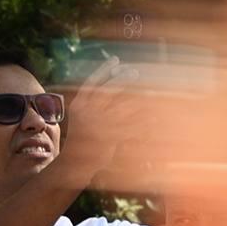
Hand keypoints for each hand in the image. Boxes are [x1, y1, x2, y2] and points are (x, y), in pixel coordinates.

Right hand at [55, 58, 149, 183]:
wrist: (73, 165)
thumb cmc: (79, 140)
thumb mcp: (80, 118)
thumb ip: (90, 104)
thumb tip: (108, 86)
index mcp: (78, 106)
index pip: (92, 82)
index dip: (104, 69)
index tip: (115, 60)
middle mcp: (88, 112)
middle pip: (110, 88)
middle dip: (123, 78)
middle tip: (134, 72)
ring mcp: (100, 124)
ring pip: (124, 104)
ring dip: (138, 96)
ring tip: (148, 91)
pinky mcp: (111, 136)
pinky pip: (132, 123)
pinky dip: (144, 119)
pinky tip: (153, 114)